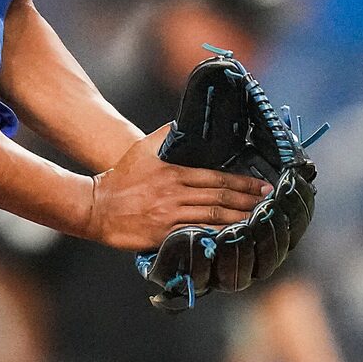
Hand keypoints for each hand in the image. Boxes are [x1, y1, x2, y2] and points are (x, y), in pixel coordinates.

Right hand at [84, 128, 271, 251]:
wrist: (95, 206)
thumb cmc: (119, 178)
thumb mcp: (141, 149)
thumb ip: (164, 135)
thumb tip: (184, 125)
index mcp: (174, 173)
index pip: (216, 177)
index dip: (242, 183)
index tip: (262, 186)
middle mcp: (175, 194)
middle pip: (219, 197)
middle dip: (247, 200)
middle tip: (267, 202)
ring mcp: (169, 215)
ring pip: (212, 216)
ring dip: (239, 218)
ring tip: (258, 220)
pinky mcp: (162, 233)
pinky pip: (196, 234)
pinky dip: (217, 235)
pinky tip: (232, 237)